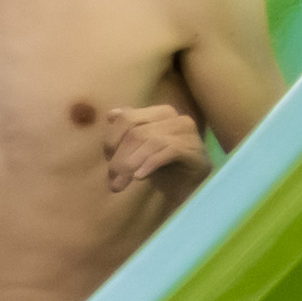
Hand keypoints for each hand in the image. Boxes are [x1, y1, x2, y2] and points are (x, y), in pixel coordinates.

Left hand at [96, 102, 210, 195]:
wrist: (189, 187)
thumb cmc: (163, 167)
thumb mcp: (139, 149)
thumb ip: (126, 131)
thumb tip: (111, 114)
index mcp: (160, 113)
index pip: (127, 118)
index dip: (112, 138)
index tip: (108, 160)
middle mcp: (176, 118)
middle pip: (136, 132)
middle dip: (120, 157)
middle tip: (112, 180)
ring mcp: (187, 132)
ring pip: (150, 142)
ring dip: (131, 164)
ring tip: (121, 183)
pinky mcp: (193, 149)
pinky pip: (167, 152)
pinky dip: (149, 164)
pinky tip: (139, 177)